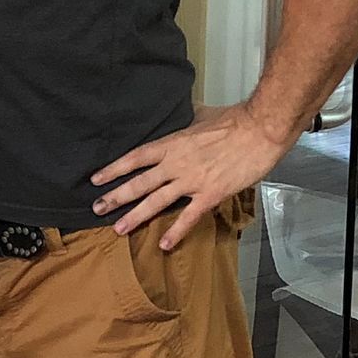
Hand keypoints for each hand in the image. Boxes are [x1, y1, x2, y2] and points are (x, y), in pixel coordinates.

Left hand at [91, 103, 292, 248]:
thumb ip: (188, 118)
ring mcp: (192, 180)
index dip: (114, 168)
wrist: (260, 129)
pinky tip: (164, 245)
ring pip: (157, 201)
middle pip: (139, 182)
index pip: (136, 157)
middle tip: (96, 208)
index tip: (97, 179)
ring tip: (118, 228)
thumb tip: (184, 112)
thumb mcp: (203, 114)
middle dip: (116, 196)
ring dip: (136, 216)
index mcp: (173, 143)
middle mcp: (177, 163)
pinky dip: (176, 231)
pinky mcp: (211, 194)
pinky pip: (189, 216)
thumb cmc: (235, 120)